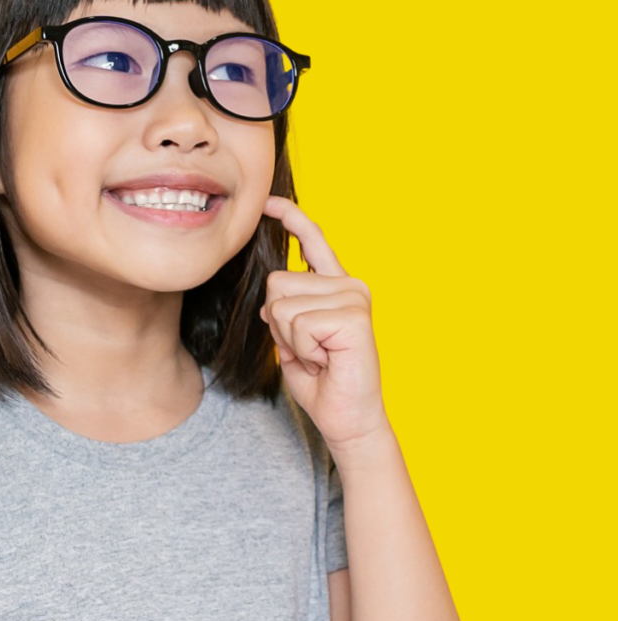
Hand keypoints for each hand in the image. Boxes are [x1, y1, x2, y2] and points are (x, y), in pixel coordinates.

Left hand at [259, 196, 388, 451]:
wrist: (346, 418)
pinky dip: (301, 349)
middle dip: (279, 323)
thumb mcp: (291, 340)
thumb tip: (271, 302)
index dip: (290, 218)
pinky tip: (325, 360)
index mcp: (335, 286)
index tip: (268, 203)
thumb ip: (284, 311)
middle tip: (310, 350)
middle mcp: (348, 285)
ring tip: (319, 356)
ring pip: (282, 304)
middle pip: (276, 282)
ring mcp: (353, 297)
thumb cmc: (321, 381)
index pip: (312, 241)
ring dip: (290, 339)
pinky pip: (297, 324)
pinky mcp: (353, 316)